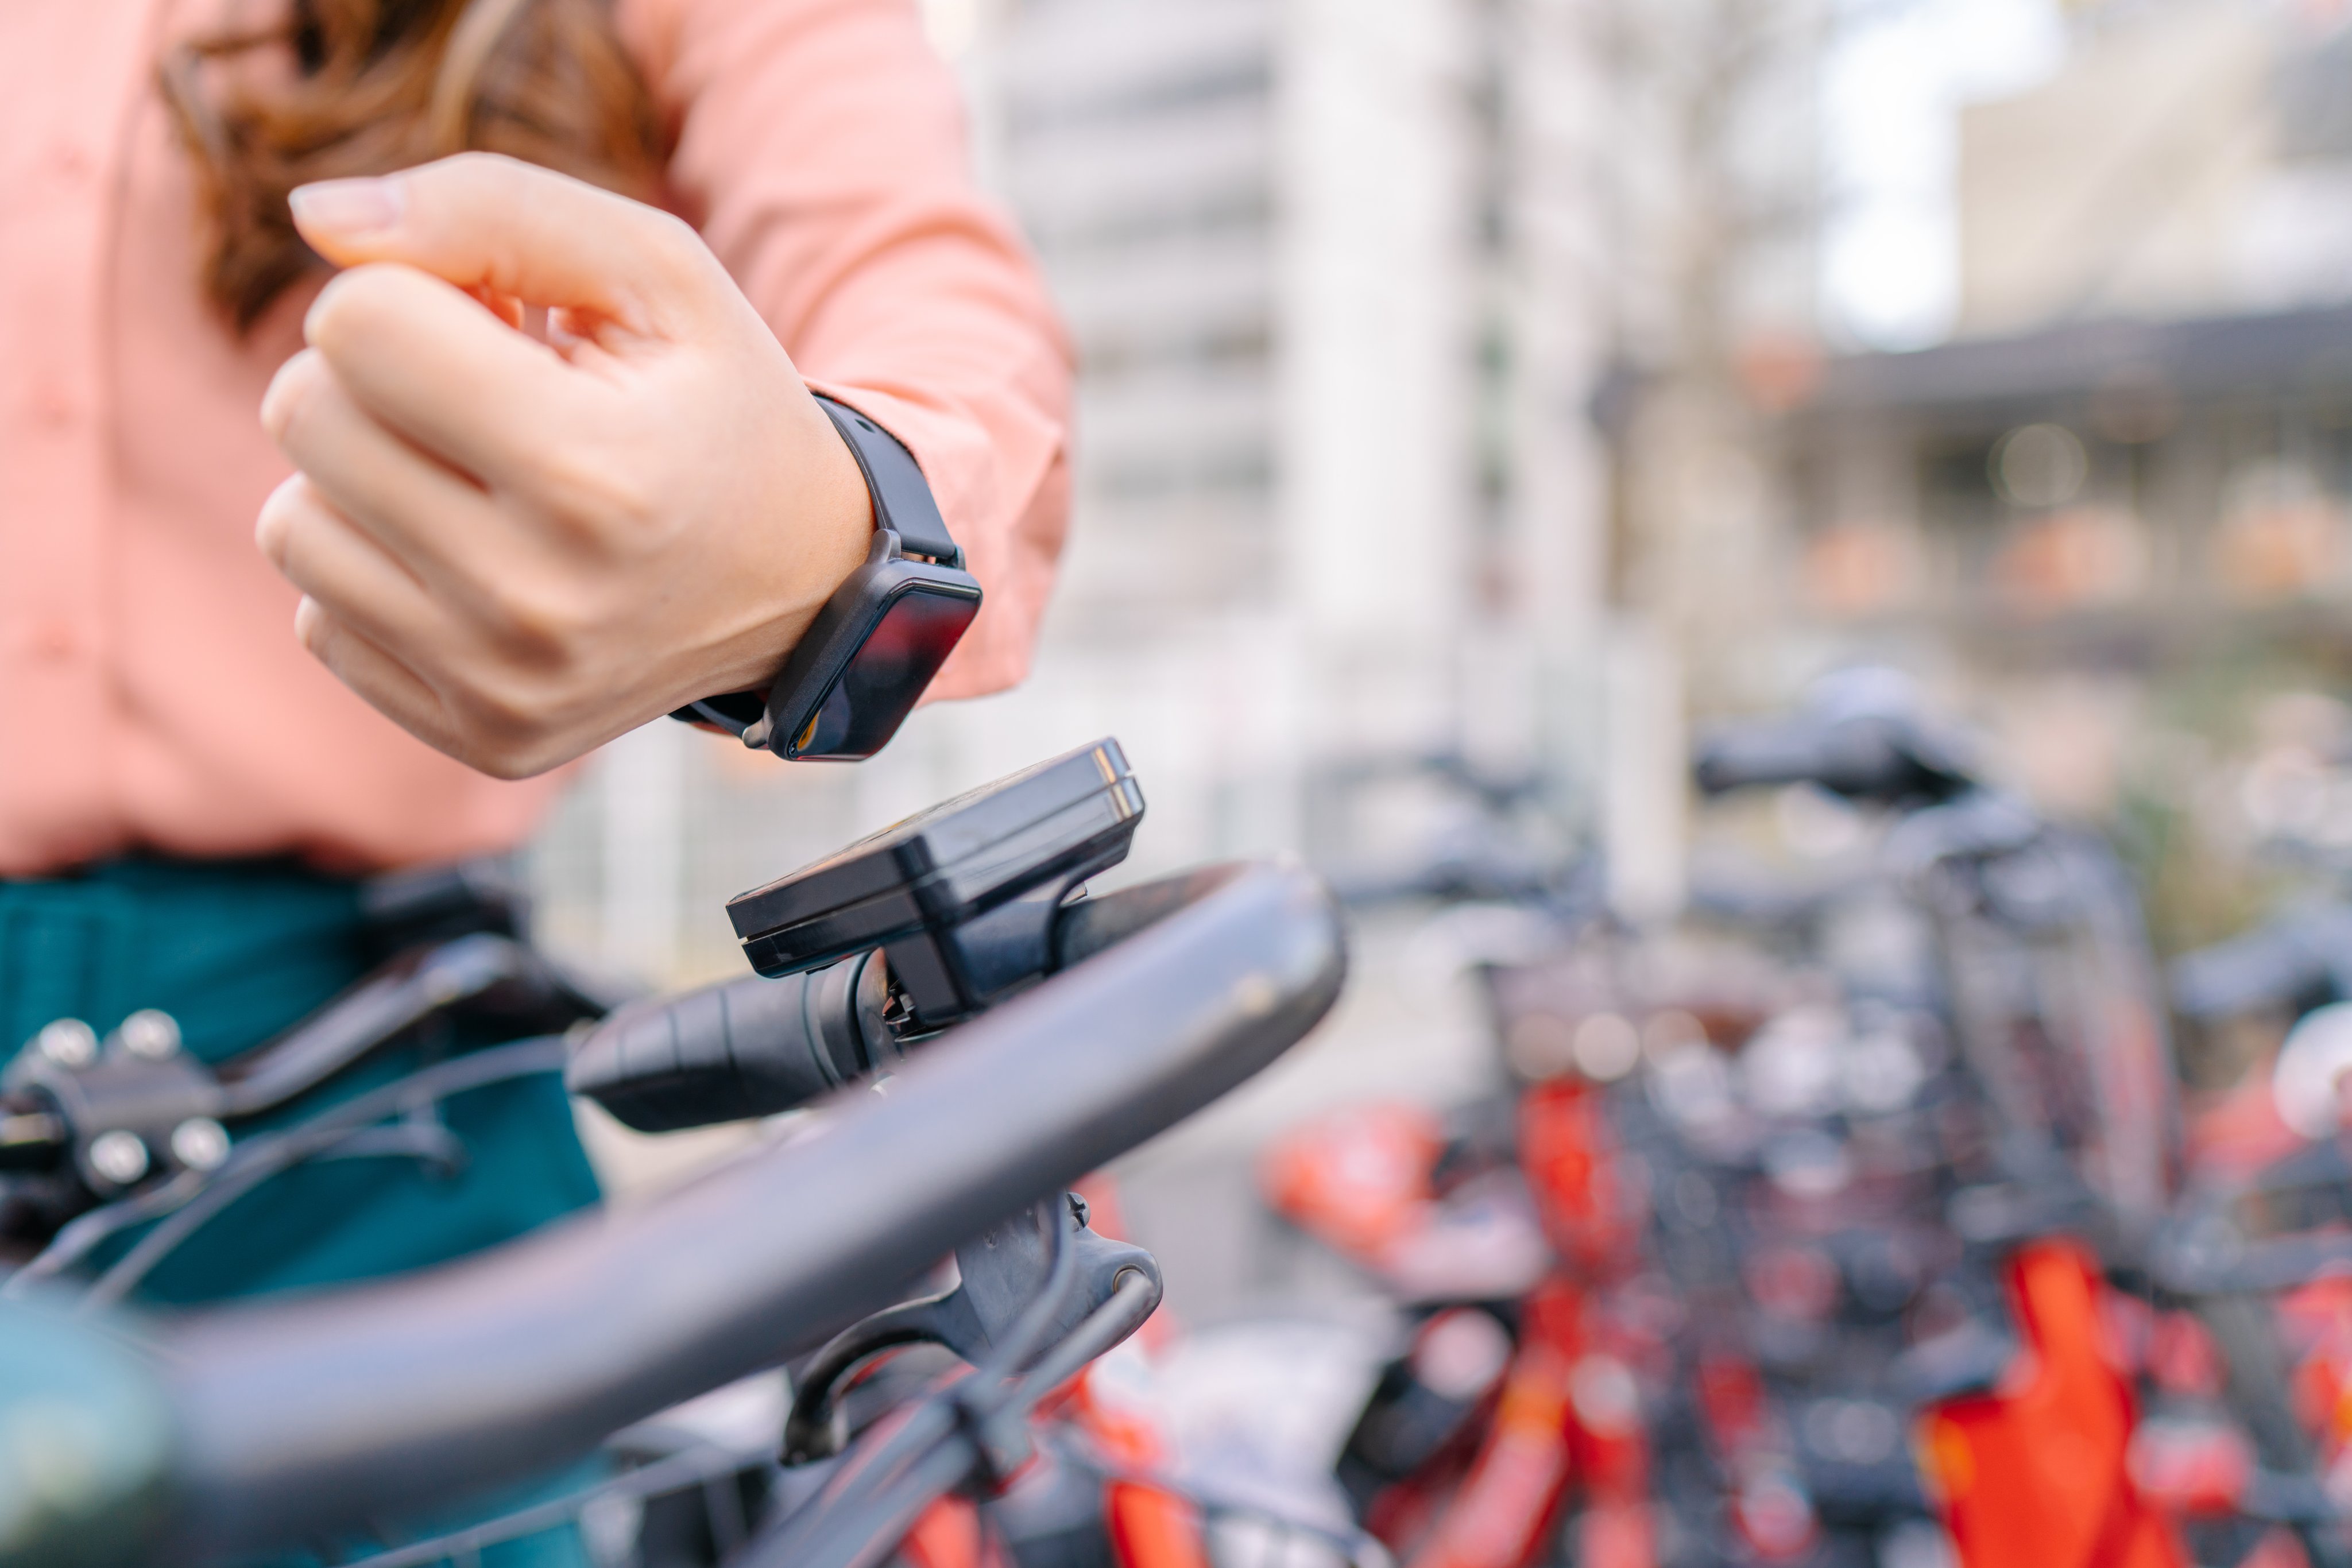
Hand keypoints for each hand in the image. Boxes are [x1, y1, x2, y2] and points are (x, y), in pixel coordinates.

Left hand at [257, 153, 873, 778]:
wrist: (809, 586)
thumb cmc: (715, 406)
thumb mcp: (656, 273)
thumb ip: (491, 208)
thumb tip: (315, 216)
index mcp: (594, 473)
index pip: (357, 325)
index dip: (414, 293)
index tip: (497, 323)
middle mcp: (540, 600)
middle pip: (305, 417)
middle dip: (377, 379)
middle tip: (485, 397)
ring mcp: (506, 686)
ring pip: (290, 527)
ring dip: (364, 480)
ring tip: (476, 481)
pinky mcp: (483, 740)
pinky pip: (320, 623)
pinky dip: (383, 577)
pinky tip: (476, 564)